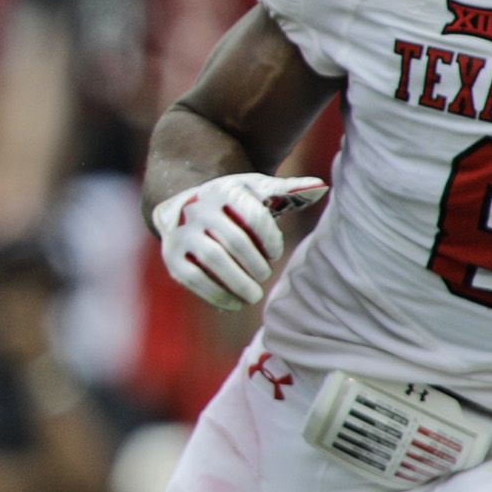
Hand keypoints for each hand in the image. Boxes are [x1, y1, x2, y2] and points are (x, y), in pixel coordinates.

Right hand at [150, 173, 327, 308]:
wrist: (183, 204)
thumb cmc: (232, 200)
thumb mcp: (256, 188)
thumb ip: (287, 189)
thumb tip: (320, 187)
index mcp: (224, 190)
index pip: (254, 217)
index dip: (270, 241)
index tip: (275, 254)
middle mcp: (198, 208)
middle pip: (234, 240)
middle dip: (255, 264)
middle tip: (265, 277)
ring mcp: (181, 232)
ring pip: (213, 259)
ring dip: (237, 282)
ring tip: (252, 296)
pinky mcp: (171, 255)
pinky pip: (193, 278)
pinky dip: (215, 294)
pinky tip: (234, 304)